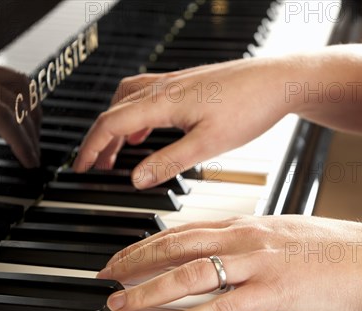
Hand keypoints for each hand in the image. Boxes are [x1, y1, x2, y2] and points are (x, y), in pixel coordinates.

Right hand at [73, 58, 293, 188]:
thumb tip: (136, 179)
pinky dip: (137, 116)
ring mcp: (175, 83)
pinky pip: (148, 97)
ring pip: (129, 101)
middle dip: (100, 139)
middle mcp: (164, 88)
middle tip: (96, 165)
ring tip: (117, 152)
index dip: (92, 147)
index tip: (82, 167)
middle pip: (115, 111)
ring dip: (117, 126)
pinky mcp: (188, 84)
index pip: (111, 123)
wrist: (279, 81)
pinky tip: (147, 132)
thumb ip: (170, 161)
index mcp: (163, 102)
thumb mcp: (208, 144)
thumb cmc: (250, 107)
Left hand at [97, 215, 361, 310]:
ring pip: (189, 273)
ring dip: (149, 290)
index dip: (148, 243)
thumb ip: (251, 241)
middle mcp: (245, 238)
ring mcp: (257, 264)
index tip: (124, 256)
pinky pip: (219, 306)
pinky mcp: (272, 293)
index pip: (184, 230)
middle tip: (106, 276)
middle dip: (134, 262)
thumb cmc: (336, 250)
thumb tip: (226, 252)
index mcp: (247, 224)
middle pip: (175, 246)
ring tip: (121, 304)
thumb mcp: (285, 233)